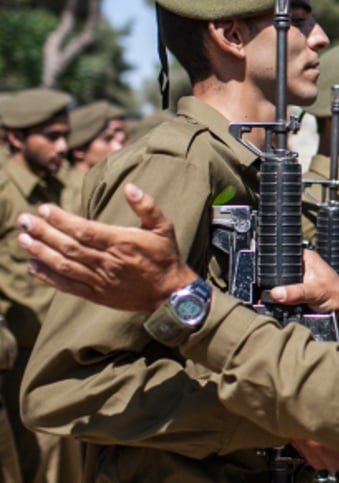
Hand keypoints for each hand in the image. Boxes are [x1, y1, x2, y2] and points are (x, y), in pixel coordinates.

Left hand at [17, 183, 195, 312]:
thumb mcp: (164, 227)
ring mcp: (100, 280)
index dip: (62, 220)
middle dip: (43, 232)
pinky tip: (33, 265)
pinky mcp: (97, 294)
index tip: (44, 209)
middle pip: (69, 246)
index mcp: (122, 243)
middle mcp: (108, 262)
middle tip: (23, 219)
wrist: (171, 294)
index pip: (85, 230)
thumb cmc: (166, 257)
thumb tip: (130, 187)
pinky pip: (67, 286)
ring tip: (22, 239)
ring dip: (41, 252)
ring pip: (64, 265)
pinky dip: (48, 276)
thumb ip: (147, 206)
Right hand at [269, 249, 338, 335]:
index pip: (282, 256)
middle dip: (274, 283)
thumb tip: (275, 293)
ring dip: (277, 294)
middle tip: (271, 292)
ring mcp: (298, 282)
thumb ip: (295, 292)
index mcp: (306, 258)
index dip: (273, 264)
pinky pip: (283, 297)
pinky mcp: (297, 295)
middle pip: (278, 273)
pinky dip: (281, 302)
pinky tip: (279, 306)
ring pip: (279, 286)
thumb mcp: (315, 291)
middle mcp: (301, 268)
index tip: (263, 275)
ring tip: (275, 300)